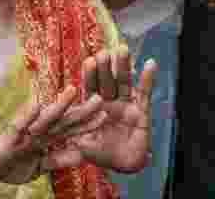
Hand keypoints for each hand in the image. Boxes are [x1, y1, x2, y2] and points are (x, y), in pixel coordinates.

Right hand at [0, 86, 106, 184]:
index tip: (106, 115)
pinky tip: (36, 104)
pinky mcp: (9, 136)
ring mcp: (24, 132)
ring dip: (58, 104)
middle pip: (64, 119)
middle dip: (81, 110)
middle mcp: (38, 130)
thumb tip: (81, 156)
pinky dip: (27, 115)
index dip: (88, 123)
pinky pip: (19, 124)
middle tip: (100, 98)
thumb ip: (58, 160)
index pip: (71, 129)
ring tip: (72, 90)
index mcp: (47, 137)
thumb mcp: (40, 167)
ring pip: (45, 117)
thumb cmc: (12, 163)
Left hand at [48, 49, 156, 173]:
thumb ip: (74, 136)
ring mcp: (125, 103)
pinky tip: (150, 64)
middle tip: (104, 53)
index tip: (90, 61)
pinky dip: (148, 78)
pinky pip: (145, 92)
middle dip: (105, 66)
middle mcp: (108, 101)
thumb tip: (63, 130)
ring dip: (123, 65)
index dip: (90, 74)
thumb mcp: (83, 145)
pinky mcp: (141, 110)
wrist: (123, 166)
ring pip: (124, 81)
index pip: (90, 86)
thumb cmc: (100, 153)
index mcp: (92, 106)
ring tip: (123, 49)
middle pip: (106, 80)